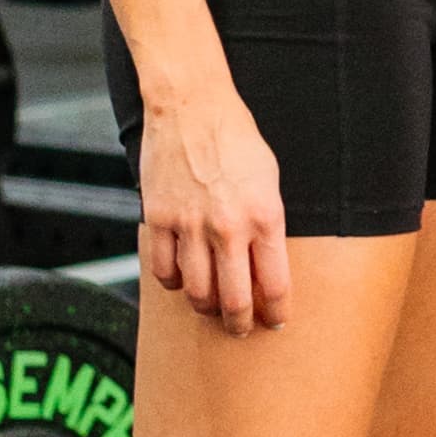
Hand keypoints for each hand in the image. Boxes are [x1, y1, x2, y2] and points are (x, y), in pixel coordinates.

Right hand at [138, 84, 290, 332]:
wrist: (192, 106)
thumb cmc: (237, 139)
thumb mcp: (270, 180)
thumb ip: (267, 224)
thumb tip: (265, 265)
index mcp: (264, 216)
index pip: (274, 284)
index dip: (276, 312)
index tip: (276, 322)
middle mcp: (227, 226)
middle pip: (233, 300)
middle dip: (240, 324)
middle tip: (242, 329)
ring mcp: (190, 225)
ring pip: (196, 292)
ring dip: (206, 308)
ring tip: (212, 307)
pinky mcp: (159, 219)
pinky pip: (163, 271)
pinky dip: (173, 283)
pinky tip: (182, 279)